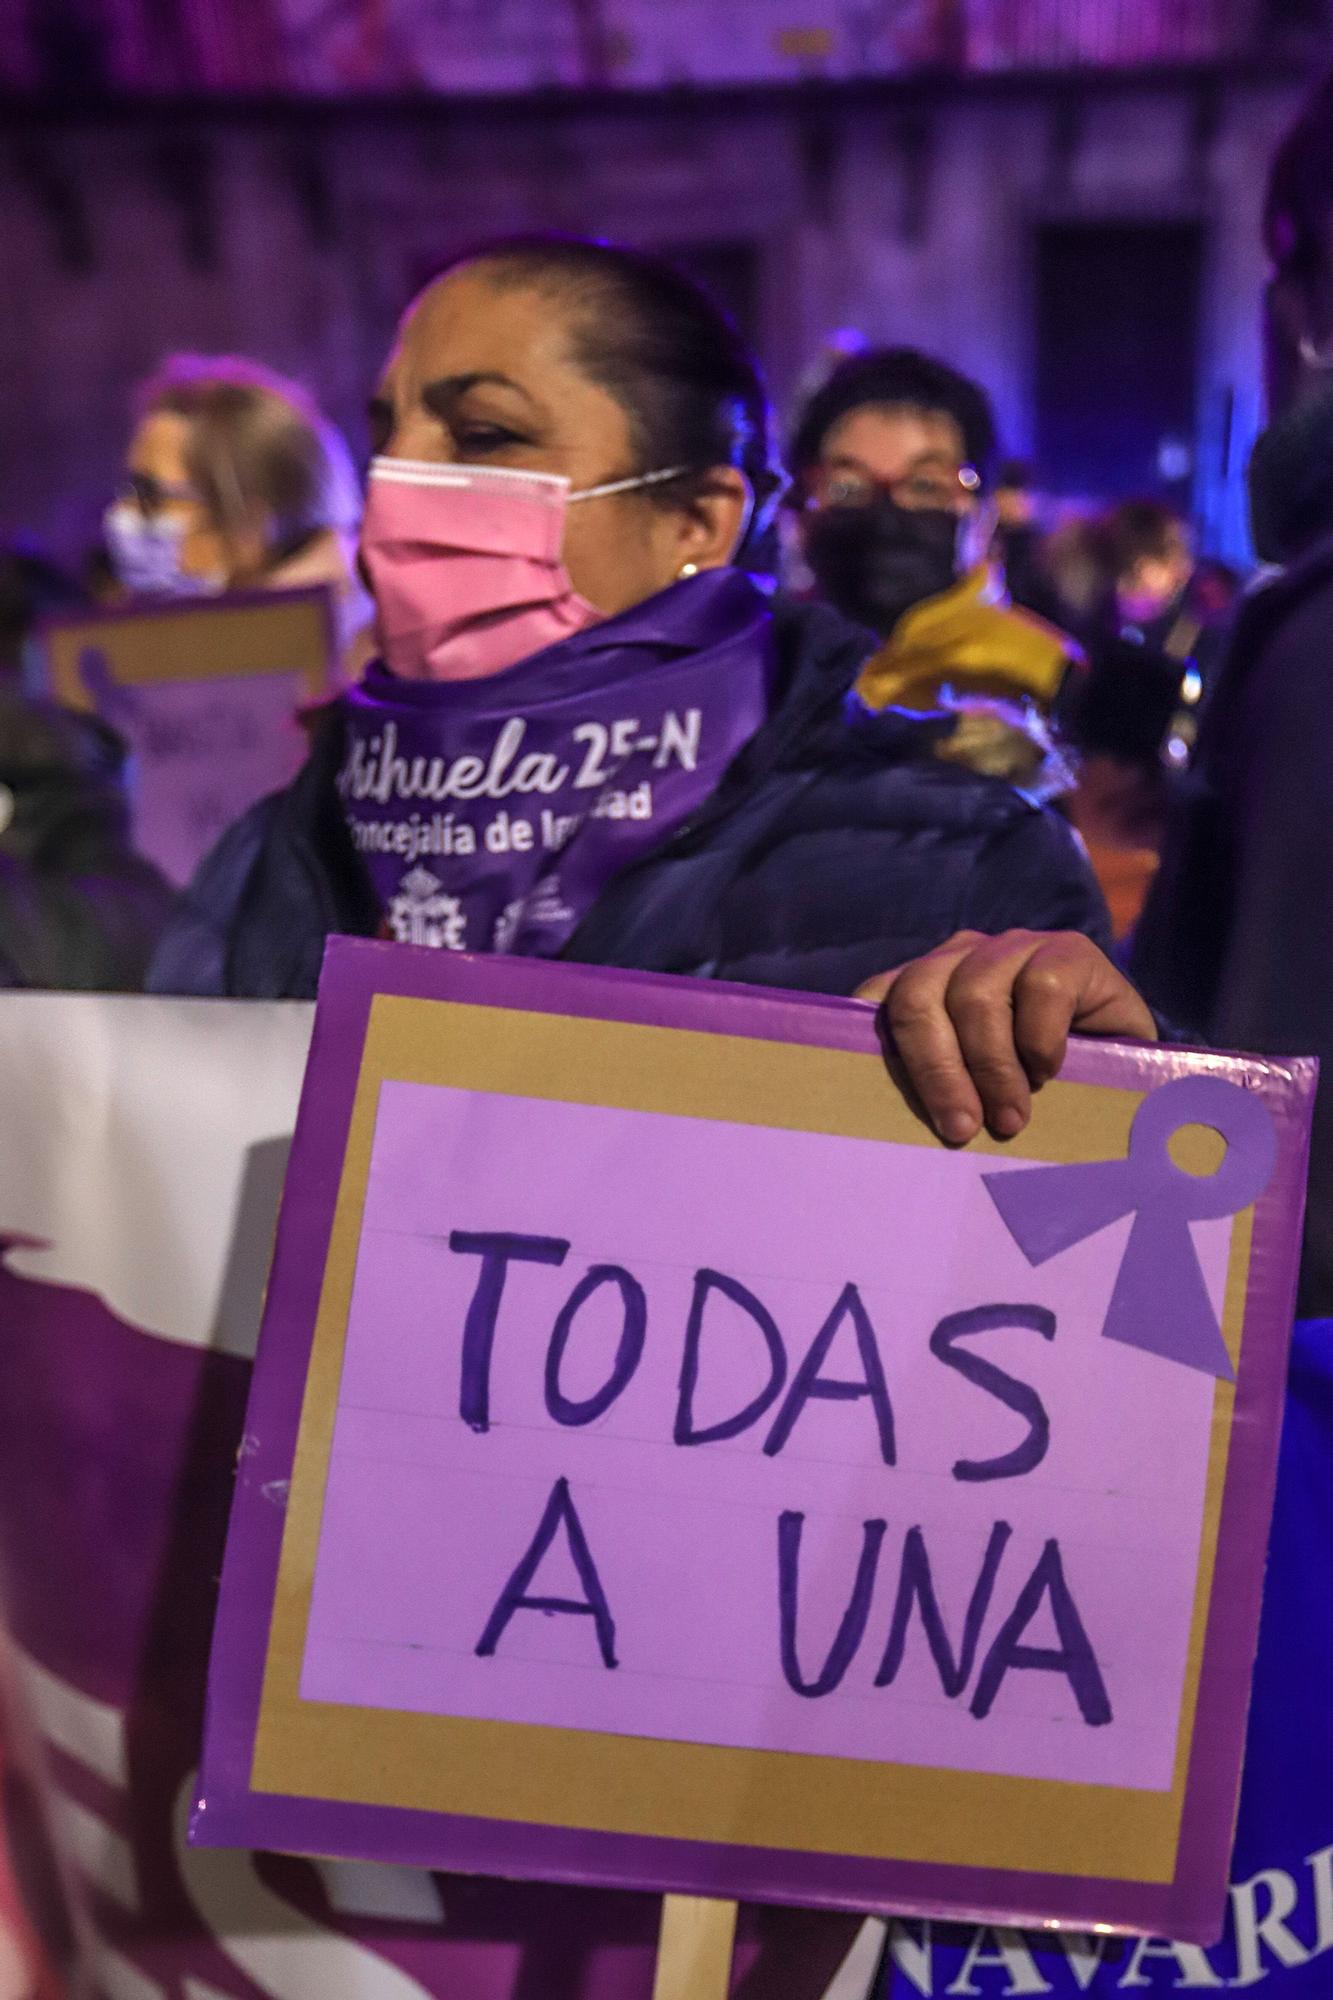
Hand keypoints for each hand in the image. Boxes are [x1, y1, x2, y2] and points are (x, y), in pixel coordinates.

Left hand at [856, 929, 1156, 1145]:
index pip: (878, 1001)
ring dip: (992, 1068)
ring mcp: (1014, 947)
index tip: (887, 1114)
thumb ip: (930, 1088)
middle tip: (961, 1128)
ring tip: (1010, 1119)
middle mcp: (961, 955)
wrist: (1125, 1076)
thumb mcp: (972, 1092)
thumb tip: (875, 1125)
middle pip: (918, 996)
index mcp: (925, 982)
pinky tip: (1050, 1071)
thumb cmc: (1033, 1094)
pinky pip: (1041, 988)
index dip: (882, 1054)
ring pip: (976, 995)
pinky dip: (1041, 1040)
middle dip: (937, 1070)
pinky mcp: (1069, 951)